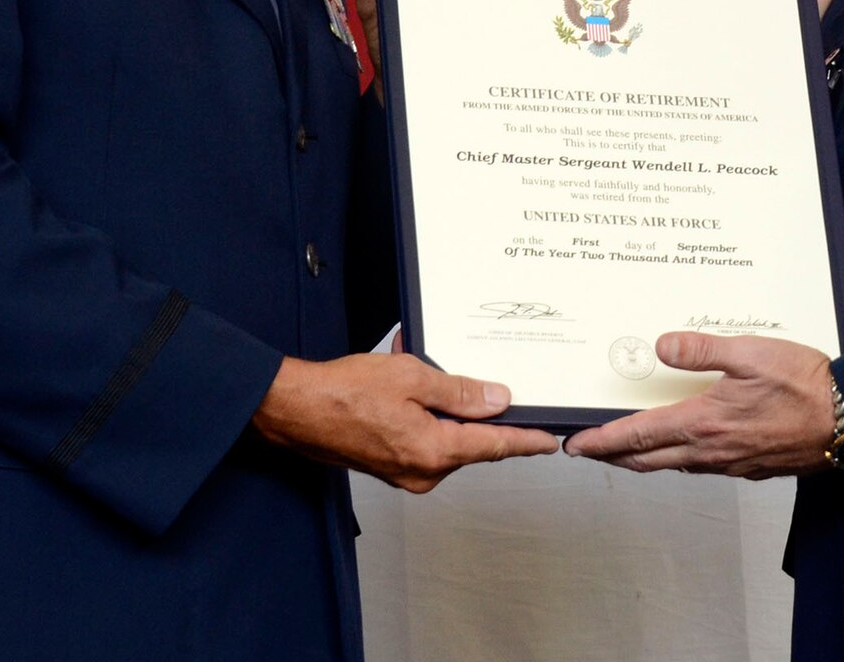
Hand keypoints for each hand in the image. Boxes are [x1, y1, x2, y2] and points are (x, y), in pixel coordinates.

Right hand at [251, 350, 558, 492]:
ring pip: (446, 438)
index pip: (495, 446)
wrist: (294, 410)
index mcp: (434, 452)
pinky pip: (424, 439)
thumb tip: (496, 400)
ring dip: (445, 408)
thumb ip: (458, 391)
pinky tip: (410, 387)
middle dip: (477, 410)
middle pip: (471, 442)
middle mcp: (423, 472)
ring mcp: (406, 472)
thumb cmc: (343, 392)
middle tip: (479, 379)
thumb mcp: (411, 377)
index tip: (549, 441)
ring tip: (426, 371)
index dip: (526, 441)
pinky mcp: (391, 465)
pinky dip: (426, 415)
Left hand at [563, 333, 832, 478]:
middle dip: (613, 455)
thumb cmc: (806, 386)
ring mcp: (732, 463)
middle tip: (588, 449)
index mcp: (704, 423)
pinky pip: (702, 467)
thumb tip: (662, 346)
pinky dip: (680, 459)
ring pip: (674, 466)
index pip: (638, 436)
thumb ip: (701, 349)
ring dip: (645, 458)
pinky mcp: (750, 467)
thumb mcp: (750, 352)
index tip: (576, 445)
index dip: (602, 441)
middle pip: (648, 460)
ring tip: (627, 447)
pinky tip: (683, 447)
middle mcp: (712, 451)